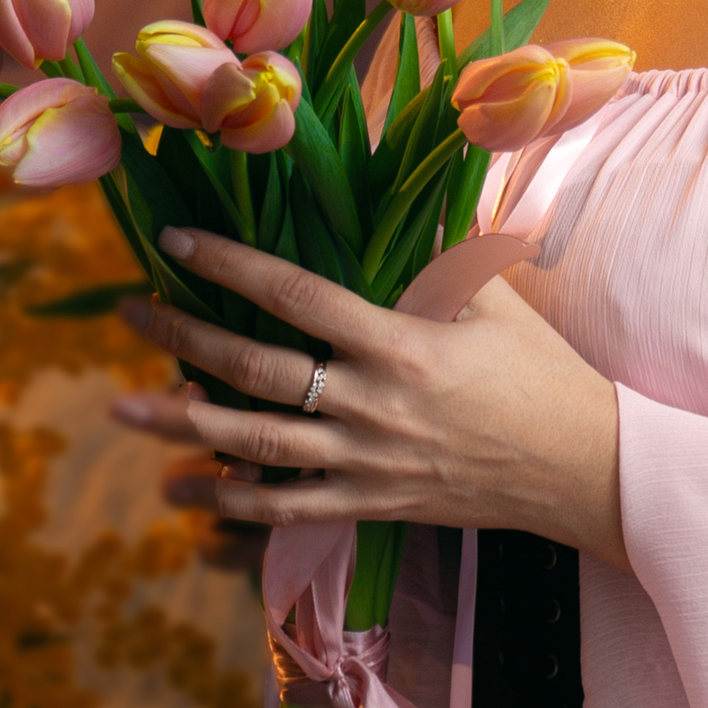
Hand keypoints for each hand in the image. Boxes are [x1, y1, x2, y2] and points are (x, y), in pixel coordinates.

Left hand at [112, 228, 624, 562]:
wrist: (584, 470)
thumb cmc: (543, 374)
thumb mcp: (494, 302)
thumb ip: (435, 258)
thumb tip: (389, 199)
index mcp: (400, 345)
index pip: (295, 296)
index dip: (230, 264)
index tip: (178, 241)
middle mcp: (371, 405)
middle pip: (256, 369)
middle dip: (184, 336)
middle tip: (129, 310)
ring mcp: (366, 462)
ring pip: (254, 445)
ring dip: (182, 424)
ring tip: (123, 405)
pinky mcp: (371, 504)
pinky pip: (286, 508)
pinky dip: (229, 499)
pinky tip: (182, 488)